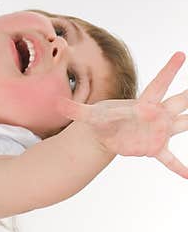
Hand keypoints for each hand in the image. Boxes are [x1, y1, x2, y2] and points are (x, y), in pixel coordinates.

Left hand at [58, 52, 187, 178]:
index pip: (159, 83)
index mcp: (143, 103)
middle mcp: (156, 114)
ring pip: (183, 124)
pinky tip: (187, 176)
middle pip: (178, 102)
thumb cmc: (102, 118)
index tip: (180, 54)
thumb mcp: (89, 115)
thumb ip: (76, 110)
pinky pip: (170, 160)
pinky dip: (178, 167)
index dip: (169, 69)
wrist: (107, 134)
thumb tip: (57, 104)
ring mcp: (159, 131)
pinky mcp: (156, 147)